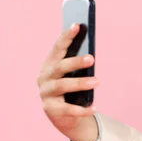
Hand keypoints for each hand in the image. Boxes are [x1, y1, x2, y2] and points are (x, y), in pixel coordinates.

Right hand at [37, 23, 98, 140]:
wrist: (64, 116)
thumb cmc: (72, 89)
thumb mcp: (74, 75)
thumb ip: (79, 64)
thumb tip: (91, 53)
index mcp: (50, 64)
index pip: (58, 48)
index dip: (67, 36)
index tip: (78, 25)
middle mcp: (44, 77)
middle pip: (59, 67)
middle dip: (75, 61)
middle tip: (92, 58)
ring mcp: (46, 94)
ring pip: (62, 85)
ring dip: (80, 83)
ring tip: (97, 81)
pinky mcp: (51, 110)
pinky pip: (67, 109)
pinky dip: (81, 109)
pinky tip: (94, 107)